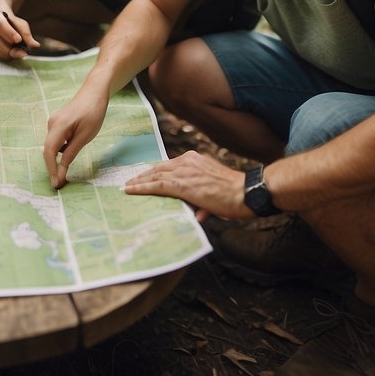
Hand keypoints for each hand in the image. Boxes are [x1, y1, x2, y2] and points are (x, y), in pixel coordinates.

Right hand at [0, 10, 40, 59]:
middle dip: (11, 49)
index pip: (0, 25)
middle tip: (23, 53)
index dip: (9, 33)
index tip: (19, 40)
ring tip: (17, 53)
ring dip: (8, 54)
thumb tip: (35, 45)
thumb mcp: (21, 25)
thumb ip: (27, 35)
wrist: (1, 21)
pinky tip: (10, 54)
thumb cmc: (12, 23)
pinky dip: (4, 57)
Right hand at [42, 90, 108, 188]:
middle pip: (49, 150)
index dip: (51, 169)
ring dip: (58, 159)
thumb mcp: (85, 136)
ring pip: (53, 146)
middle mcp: (52, 124)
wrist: (94, 92)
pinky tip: (72, 151)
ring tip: (66, 172)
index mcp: (58, 126)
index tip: (56, 184)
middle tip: (61, 184)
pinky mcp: (58, 123)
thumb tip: (61, 171)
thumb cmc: (93, 112)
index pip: (49, 152)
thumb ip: (71, 153)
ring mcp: (54, 123)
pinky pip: (57, 141)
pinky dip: (62, 150)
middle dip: (53, 167)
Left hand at [121, 150, 251, 221]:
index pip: (169, 165)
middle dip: (143, 175)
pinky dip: (141, 187)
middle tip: (130, 181)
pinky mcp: (182, 185)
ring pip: (155, 175)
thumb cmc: (236, 195)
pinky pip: (157, 185)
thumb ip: (203, 202)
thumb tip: (197, 216)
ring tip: (127, 186)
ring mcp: (184, 172)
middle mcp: (188, 161)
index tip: (144, 176)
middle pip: (159, 168)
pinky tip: (130, 190)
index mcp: (195, 159)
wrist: (247, 192)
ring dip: (139, 181)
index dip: (156, 171)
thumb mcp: (215, 192)